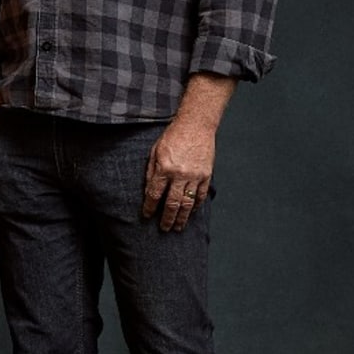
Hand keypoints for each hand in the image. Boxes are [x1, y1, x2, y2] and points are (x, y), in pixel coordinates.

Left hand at [141, 117, 216, 232]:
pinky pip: (201, 195)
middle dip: (167, 218)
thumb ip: (151, 172)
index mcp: (164, 168)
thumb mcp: (155, 152)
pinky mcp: (206, 175)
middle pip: (172, 203)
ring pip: (187, 203)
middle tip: (164, 228)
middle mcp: (180, 175)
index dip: (150, 207)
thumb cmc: (173, 136)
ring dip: (182, 217)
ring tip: (178, 227)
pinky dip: (196, 206)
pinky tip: (191, 213)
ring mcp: (195, 176)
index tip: (147, 215)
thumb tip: (148, 191)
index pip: (154, 194)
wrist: (196, 125)